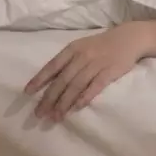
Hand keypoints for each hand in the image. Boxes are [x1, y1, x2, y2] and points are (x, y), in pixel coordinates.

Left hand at [24, 23, 148, 121]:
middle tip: (39, 113)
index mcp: (72, 49)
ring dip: (64, 103)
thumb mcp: (81, 47)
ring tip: (55, 117)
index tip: (27, 93)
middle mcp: (82, 56)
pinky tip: (76, 108)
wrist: (128, 38)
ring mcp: (96, 64)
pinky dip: (85, 97)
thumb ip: (67, 61)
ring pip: (76, 86)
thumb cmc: (100, 45)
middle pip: (62, 80)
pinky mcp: (110, 71)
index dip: (40, 79)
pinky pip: (95, 86)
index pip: (52, 66)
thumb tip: (48, 80)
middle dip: (49, 98)